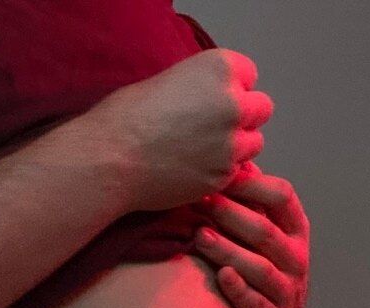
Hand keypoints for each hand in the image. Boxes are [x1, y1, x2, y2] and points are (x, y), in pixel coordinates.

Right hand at [90, 49, 273, 211]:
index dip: (231, 88)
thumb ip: (200, 88)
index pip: (248, 74)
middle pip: (260, 108)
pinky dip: (220, 172)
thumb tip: (210, 100)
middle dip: (242, 118)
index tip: (213, 100)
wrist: (109, 159)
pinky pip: (235, 172)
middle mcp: (233, 103)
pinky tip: (193, 169)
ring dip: (236, 147)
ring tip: (202, 151)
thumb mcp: (167, 81)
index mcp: (218, 69)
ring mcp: (231, 143)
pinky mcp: (222, 176)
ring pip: (253, 144)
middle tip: (213, 128)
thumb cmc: (124, 118)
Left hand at [192, 165, 309, 307]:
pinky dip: (239, 289)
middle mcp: (297, 260)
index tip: (221, 173)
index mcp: (295, 231)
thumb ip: (250, 201)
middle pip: (266, 231)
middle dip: (232, 214)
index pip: (282, 196)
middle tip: (201, 201)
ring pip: (260, 267)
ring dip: (228, 250)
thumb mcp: (260, 234)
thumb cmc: (255, 271)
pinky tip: (221, 276)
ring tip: (199, 236)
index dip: (253, 183)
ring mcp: (288, 292)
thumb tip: (233, 155)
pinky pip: (256, 303)